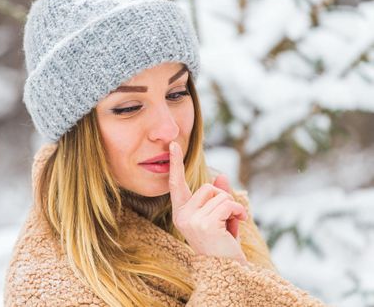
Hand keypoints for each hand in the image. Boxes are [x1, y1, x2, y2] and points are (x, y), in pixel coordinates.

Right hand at [168, 141, 247, 264]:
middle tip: (228, 218)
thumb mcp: (220, 216)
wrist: (228, 268)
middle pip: (208, 188)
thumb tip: (222, 176)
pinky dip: (239, 211)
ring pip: (219, 195)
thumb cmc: (222, 243)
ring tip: (233, 223)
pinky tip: (240, 223)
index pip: (176, 184)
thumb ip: (219, 196)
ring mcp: (191, 220)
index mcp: (181, 213)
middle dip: (224, 199)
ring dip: (233, 207)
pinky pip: (227, 203)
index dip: (175, 164)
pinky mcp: (205, 224)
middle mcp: (182, 216)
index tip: (174, 145)